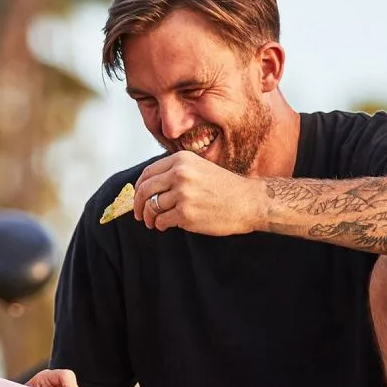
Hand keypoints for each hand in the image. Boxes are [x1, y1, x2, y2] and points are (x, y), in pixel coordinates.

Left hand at [134, 151, 262, 235]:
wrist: (249, 202)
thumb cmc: (226, 187)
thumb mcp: (199, 168)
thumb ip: (175, 172)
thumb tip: (149, 186)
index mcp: (181, 160)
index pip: (148, 173)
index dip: (139, 187)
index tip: (138, 197)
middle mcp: (180, 174)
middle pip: (145, 190)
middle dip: (138, 204)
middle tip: (139, 214)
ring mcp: (182, 194)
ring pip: (152, 207)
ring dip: (149, 218)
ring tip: (153, 222)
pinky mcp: (186, 214)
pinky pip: (162, 221)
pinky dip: (160, 225)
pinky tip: (165, 226)